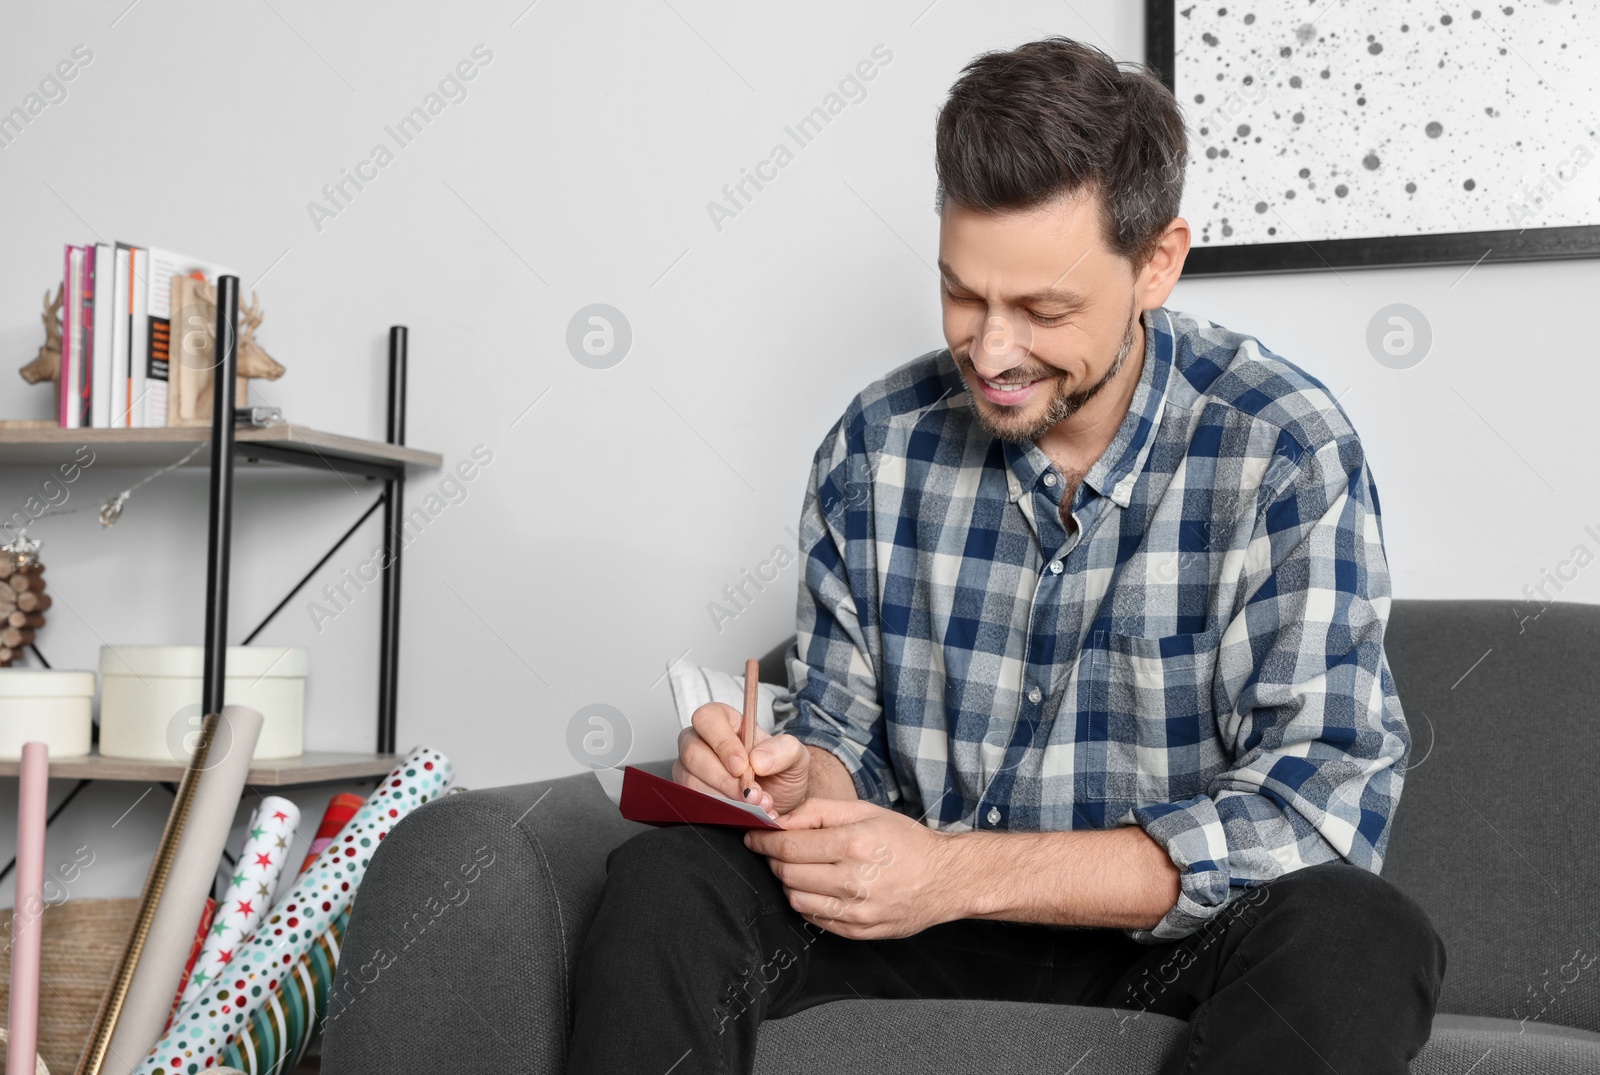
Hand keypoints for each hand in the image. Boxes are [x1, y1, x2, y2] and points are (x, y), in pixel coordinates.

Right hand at [673, 702, 813, 816]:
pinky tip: (741, 814)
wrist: (779, 804)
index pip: (708, 719)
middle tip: (752, 795)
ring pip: (690, 780)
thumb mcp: (795, 757)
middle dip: (724, 779)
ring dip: (723, 798)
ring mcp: (690, 768)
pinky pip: (693, 802)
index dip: (722, 743)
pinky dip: (718, 811)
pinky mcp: (689, 793)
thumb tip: (758, 759)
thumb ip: (783, 750)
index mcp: (725, 720)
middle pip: (693, 753)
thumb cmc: (781, 773)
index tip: (742, 767)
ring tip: (753, 806)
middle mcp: (701, 741)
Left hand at [743, 797, 960, 939]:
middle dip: (773, 859)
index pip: (789, 846)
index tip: (754, 836)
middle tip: (775, 849)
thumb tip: (779, 819)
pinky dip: (807, 901)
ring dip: (788, 883)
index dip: (764, 840)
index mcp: (854, 844)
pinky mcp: (858, 931)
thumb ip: (818, 811)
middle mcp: (853, 880)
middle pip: (787, 873)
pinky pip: (814, 918)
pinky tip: (819, 887)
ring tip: (801, 868)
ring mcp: (856, 911)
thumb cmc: (906, 841)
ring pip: (795, 899)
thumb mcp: (865, 811)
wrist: (945, 879)